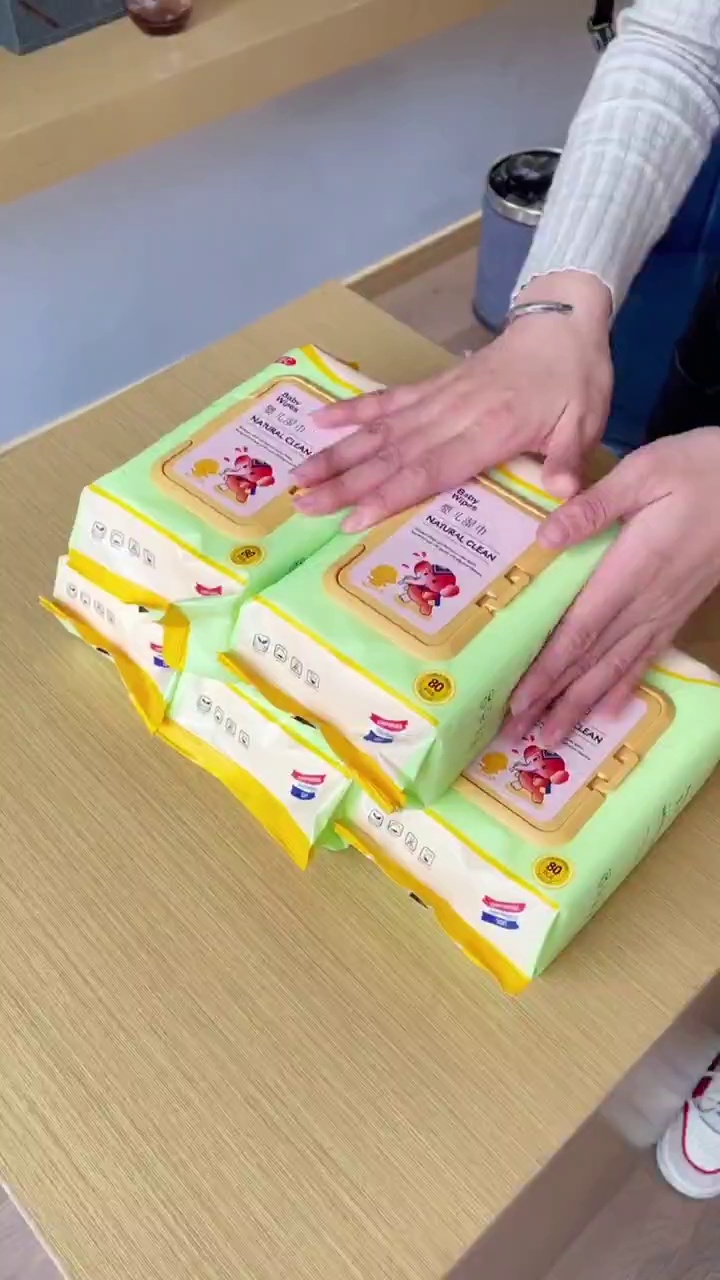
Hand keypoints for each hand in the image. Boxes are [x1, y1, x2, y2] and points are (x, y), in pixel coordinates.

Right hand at [293, 272, 612, 531]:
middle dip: (346, 482)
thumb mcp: (585, 423)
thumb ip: (566, 460)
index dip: (390, 493)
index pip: (432, 467)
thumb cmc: (576, 380)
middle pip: (392, 453)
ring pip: (380, 430)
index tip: (354, 517)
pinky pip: (387, 400)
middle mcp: (454, 412)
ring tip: (298, 475)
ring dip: (338, 453)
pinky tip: (318, 422)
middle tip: (305, 506)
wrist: (564, 321)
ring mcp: (438, 397)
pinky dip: (352, 411)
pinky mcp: (432, 385)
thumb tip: (561, 495)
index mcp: (491, 428)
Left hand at [510, 428, 719, 742]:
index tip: (519, 702)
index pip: (580, 632)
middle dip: (554, 702)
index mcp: (630, 570)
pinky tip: (608, 709)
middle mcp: (647, 601)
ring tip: (553, 737)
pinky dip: (625, 685)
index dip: (548, 670)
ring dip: (582, 704)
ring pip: (618, 668)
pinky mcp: (680, 606)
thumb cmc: (701, 467)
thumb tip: (545, 538)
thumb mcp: (644, 472)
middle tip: (518, 738)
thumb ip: (593, 507)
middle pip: (592, 662)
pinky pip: (648, 655)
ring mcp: (666, 608)